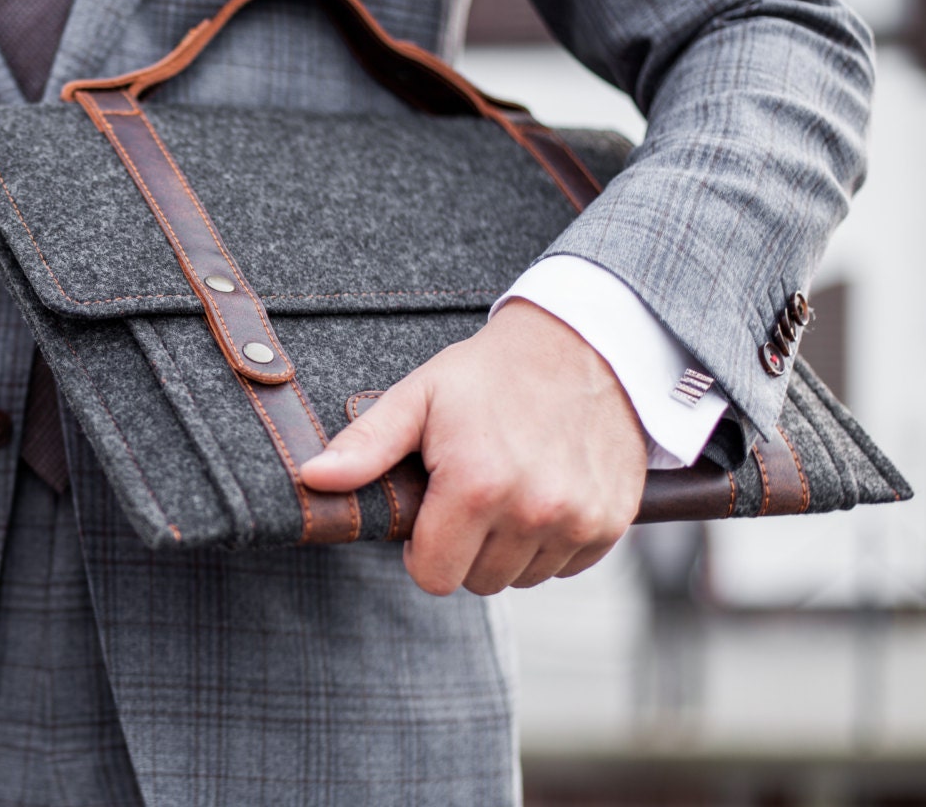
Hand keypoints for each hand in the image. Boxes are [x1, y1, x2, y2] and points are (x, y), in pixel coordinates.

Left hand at [299, 299, 646, 594]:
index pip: (433, 576)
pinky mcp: (613, 522)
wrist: (583, 344)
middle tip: (470, 494)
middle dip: (464, 548)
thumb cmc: (490, 373)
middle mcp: (533, 511)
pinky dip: (551, 541)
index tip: (431, 513)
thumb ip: (365, 445)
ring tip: (509, 487)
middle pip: (478, 581)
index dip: (423, 550)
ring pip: (522, 578)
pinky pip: (566, 565)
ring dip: (509, 547)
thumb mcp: (419, 397)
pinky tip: (545, 492)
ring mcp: (579, 519)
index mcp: (476, 486)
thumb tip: (312, 479)